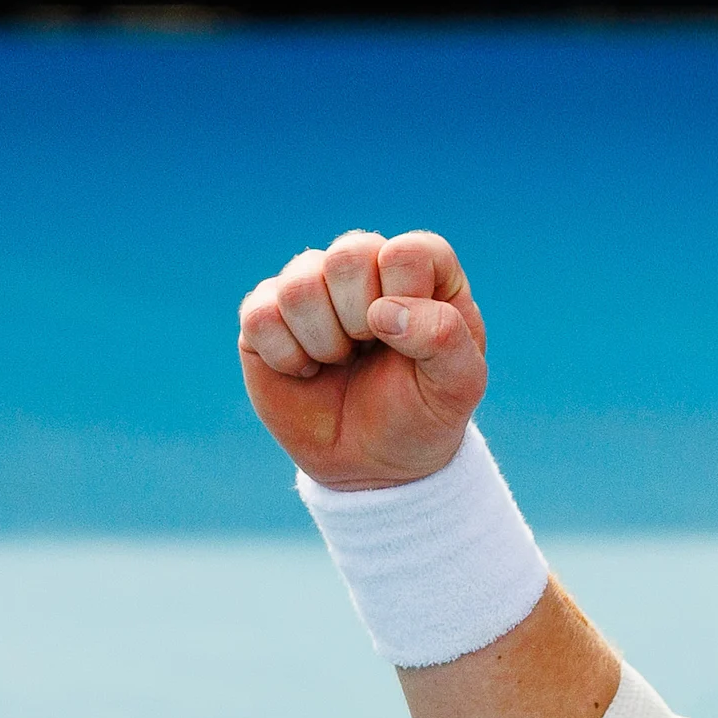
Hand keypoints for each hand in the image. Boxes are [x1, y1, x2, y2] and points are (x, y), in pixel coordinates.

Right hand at [238, 228, 486, 489]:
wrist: (373, 466)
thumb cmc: (421, 415)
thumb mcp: (457, 386)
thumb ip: (444, 337)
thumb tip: (381, 312)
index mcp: (421, 269)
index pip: (407, 252)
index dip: (404, 301)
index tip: (406, 342)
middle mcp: (364, 264)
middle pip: (347, 256)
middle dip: (359, 321)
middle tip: (368, 351)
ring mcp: (312, 286)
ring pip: (299, 284)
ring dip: (323, 342)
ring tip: (338, 361)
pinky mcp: (266, 314)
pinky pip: (259, 316)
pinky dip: (285, 357)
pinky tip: (305, 370)